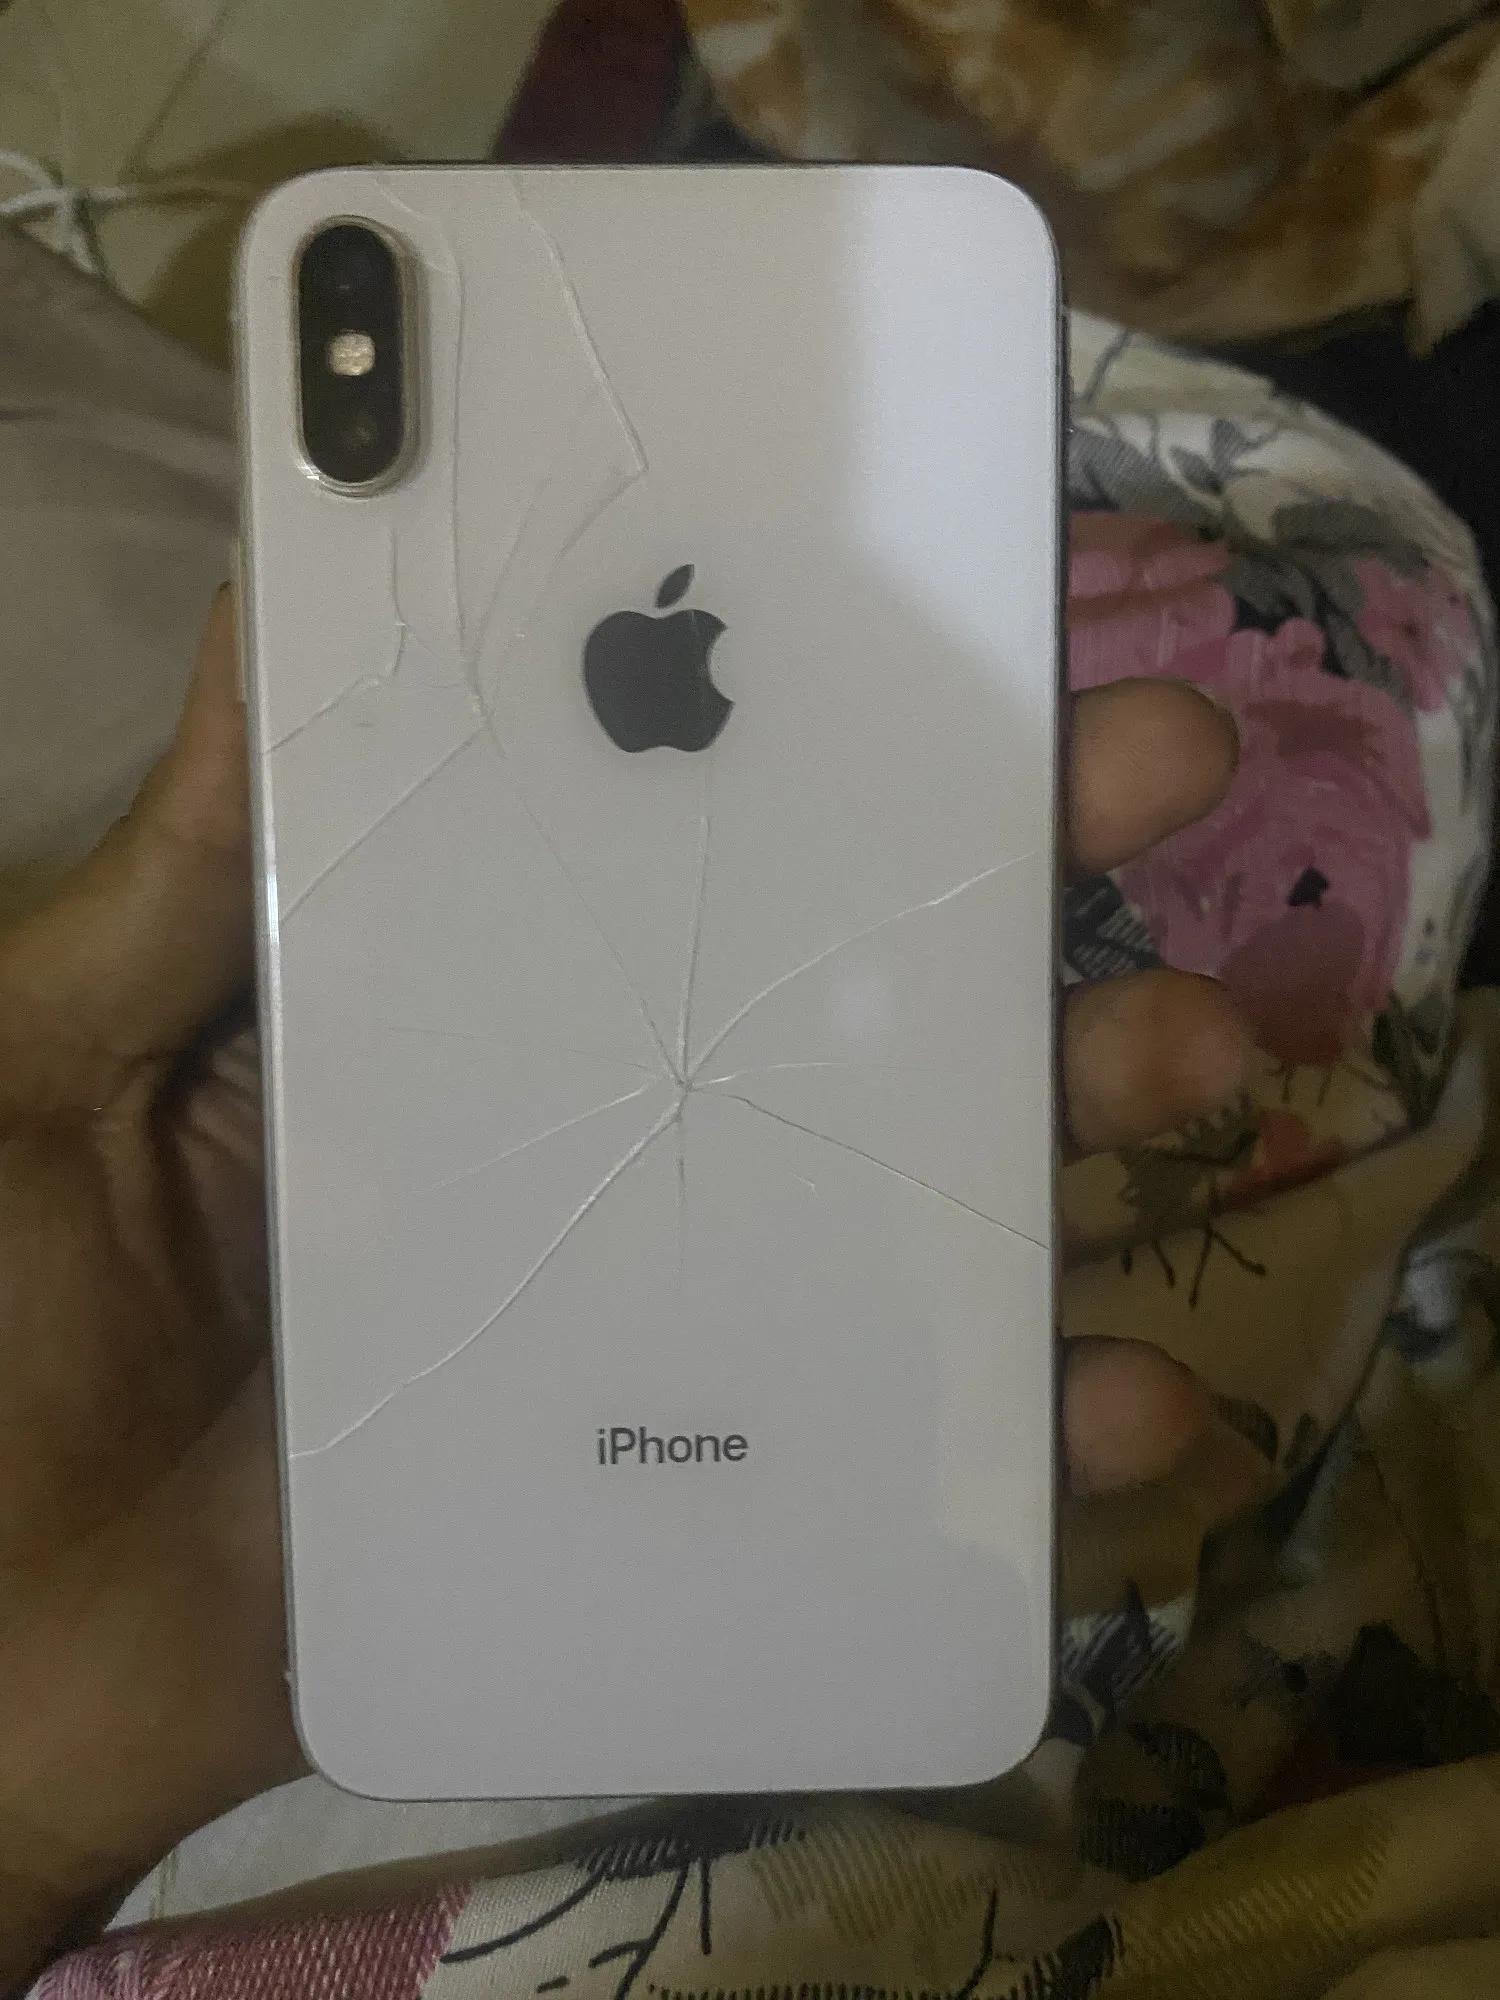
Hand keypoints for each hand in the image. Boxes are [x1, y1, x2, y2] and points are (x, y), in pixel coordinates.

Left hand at [0, 599, 1244, 1980]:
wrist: (9, 1658)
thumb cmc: (10, 1323)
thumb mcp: (57, 1052)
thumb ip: (179, 859)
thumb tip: (268, 576)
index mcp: (483, 996)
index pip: (687, 823)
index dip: (831, 705)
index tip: (965, 593)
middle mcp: (617, 1122)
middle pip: (856, 978)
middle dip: (1026, 861)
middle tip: (1154, 756)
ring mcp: (681, 1301)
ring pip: (936, 1187)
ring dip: (1089, 1107)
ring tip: (1185, 1055)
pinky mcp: (709, 1484)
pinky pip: (916, 1452)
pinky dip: (1041, 1431)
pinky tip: (1122, 1393)